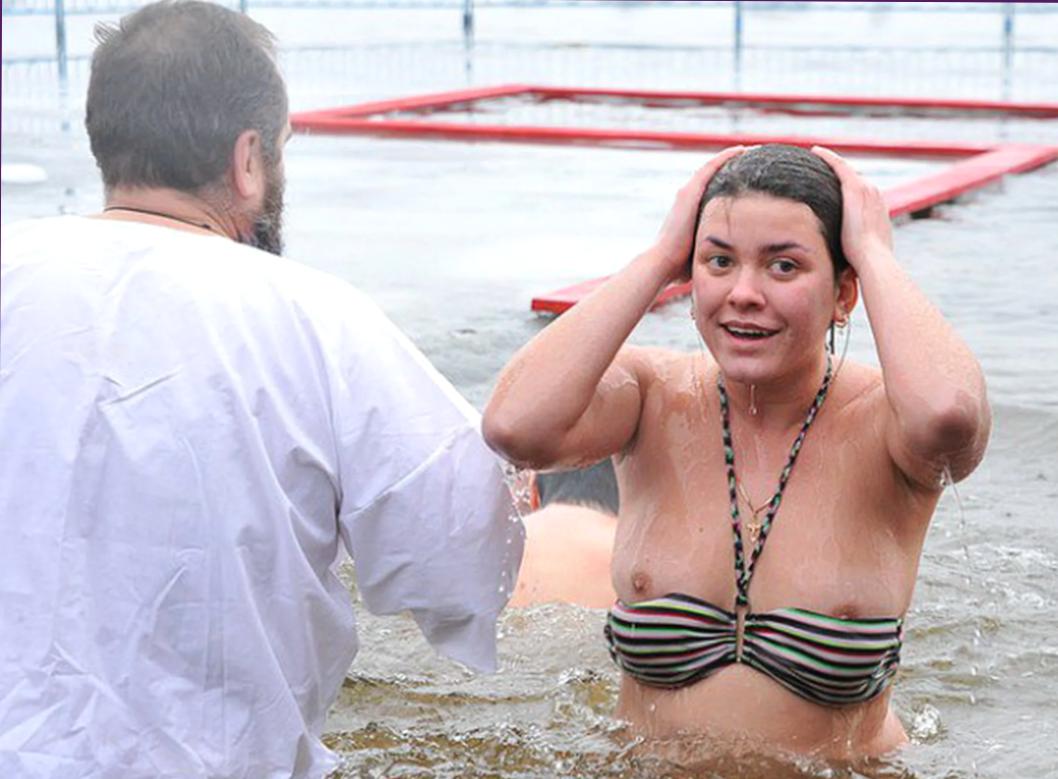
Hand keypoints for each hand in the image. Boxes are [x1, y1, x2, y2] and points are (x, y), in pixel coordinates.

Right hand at [651, 146, 744, 283]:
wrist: (662, 264)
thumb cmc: (680, 266)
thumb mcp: (701, 252)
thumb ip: (713, 249)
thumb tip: (728, 261)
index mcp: (689, 211)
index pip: (712, 189)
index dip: (728, 180)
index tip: (746, 176)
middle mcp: (686, 197)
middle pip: (712, 174)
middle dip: (731, 165)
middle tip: (752, 157)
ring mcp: (686, 193)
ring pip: (712, 167)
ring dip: (730, 156)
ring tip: (750, 149)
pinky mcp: (689, 192)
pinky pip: (711, 167)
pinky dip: (726, 157)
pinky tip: (742, 149)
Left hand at [812, 146, 892, 269]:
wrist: (873, 259)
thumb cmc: (866, 263)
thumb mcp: (861, 252)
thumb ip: (854, 249)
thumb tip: (845, 262)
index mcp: (876, 209)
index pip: (860, 193)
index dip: (847, 187)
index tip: (835, 186)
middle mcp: (874, 195)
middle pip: (853, 177)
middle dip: (839, 171)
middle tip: (822, 165)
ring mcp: (866, 190)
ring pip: (846, 169)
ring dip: (832, 161)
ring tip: (817, 155)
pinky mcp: (854, 188)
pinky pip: (839, 165)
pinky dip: (828, 157)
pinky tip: (816, 151)